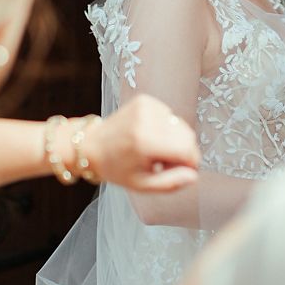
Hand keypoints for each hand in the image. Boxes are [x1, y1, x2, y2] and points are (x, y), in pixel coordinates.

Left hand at [82, 95, 200, 190]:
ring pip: (181, 125)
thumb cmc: (116, 168)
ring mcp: (146, 106)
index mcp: (145, 142)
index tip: (181, 171)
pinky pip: (170, 116)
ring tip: (155, 150)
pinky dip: (166, 128)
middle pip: (188, 136)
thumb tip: (193, 175)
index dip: (190, 163)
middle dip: (183, 152)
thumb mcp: (142, 185)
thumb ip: (171, 183)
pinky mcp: (145, 100)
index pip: (188, 149)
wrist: (91, 145)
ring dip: (175, 140)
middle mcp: (147, 119)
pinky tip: (150, 137)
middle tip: (164, 163)